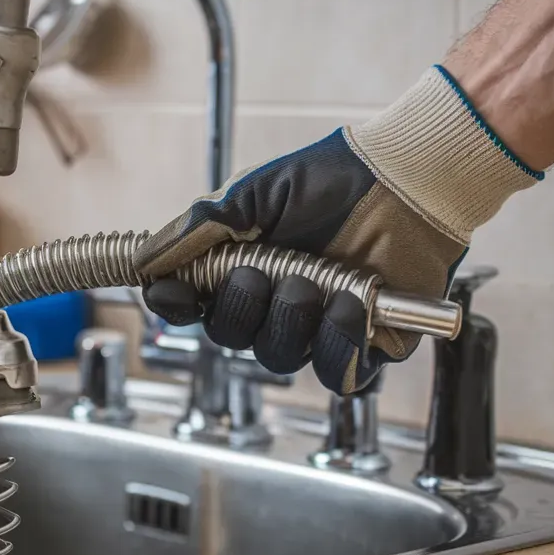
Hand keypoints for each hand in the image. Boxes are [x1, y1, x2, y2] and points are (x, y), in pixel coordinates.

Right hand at [135, 66, 540, 393]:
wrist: (408, 178)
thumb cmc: (334, 179)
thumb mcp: (253, 193)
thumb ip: (200, 227)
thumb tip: (145, 261)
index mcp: (242, 271)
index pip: (191, 307)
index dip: (175, 306)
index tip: (169, 292)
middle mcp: (275, 305)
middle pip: (232, 339)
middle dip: (242, 308)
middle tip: (262, 271)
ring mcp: (318, 328)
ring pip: (280, 359)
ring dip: (290, 322)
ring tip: (315, 284)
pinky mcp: (367, 344)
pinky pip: (339, 376)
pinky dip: (336, 347)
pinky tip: (347, 309)